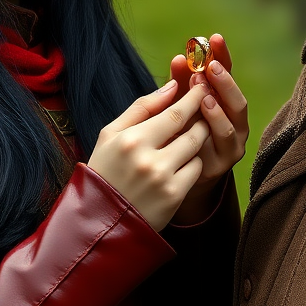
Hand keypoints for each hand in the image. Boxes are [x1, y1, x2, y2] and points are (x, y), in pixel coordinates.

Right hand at [88, 81, 210, 231]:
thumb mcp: (111, 133)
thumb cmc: (105, 169)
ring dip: (197, 139)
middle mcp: (149, 160)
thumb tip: (172, 86)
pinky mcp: (174, 197)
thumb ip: (142, 107)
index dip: (194, 99)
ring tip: (189, 135)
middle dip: (202, 117)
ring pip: (196, 149)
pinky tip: (179, 163)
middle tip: (204, 109)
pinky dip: (192, 163)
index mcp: (131, 140)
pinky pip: (196, 170)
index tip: (203, 87)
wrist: (100, 219)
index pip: (175, 113)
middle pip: (192, 130)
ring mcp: (163, 180)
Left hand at [169, 34, 248, 221]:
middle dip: (224, 81)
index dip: (223, 56)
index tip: (214, 38)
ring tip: (204, 93)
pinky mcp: (223, 162)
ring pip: (233, 121)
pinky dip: (214, 128)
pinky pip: (221, 144)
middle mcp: (234, 121)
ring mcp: (232, 142)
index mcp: (224, 102)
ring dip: (219, 105)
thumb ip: (180, 85)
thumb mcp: (177, 106)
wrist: (174, 175)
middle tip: (208, 66)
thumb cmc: (177, 133)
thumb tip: (177, 59)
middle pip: (236, 98)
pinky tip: (201, 116)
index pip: (227, 74)